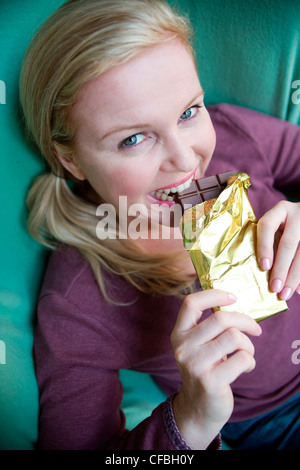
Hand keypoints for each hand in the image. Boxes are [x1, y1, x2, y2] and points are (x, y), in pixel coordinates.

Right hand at [171, 289, 261, 448]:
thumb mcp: (198, 345)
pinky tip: (246, 367)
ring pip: (234, 337)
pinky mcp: (210, 381)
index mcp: (179, 333)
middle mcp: (183, 346)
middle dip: (245, 321)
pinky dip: (250, 361)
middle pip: (220, 319)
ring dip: (249, 344)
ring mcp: (194, 364)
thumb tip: (234, 302)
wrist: (198, 408)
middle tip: (255, 329)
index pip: (190, 303)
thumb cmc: (205, 369)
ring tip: (247, 353)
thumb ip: (209, 326)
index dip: (214, 294)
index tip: (233, 297)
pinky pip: (242, 359)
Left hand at [257, 201, 299, 300]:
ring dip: (295, 276)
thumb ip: (271, 243)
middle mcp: (298, 214)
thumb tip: (263, 273)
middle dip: (281, 268)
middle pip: (289, 242)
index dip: (264, 246)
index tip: (263, 267)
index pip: (268, 225)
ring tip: (286, 292)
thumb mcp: (279, 227)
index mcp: (281, 210)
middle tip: (274, 288)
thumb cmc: (288, 225)